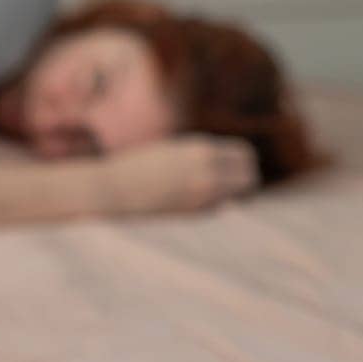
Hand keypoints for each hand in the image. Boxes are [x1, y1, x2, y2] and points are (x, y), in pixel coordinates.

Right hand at [104, 135, 259, 215]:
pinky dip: (211, 204)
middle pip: (249, 176)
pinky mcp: (193, 211)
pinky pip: (217, 207)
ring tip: (206, 191)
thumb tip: (231, 174)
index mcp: (202, 150)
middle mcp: (208, 171)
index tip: (228, 165)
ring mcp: (202, 194)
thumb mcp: (174, 152)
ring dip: (230, 193)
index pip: (244, 154)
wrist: (113, 189)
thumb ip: (202, 159)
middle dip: (243, 178)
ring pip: (238, 195)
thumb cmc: (139, 167)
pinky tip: (187, 200)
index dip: (239, 161)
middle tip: (227, 182)